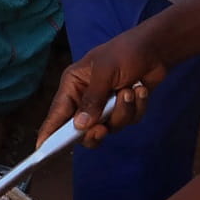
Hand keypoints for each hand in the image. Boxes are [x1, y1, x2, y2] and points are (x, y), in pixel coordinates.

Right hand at [38, 25, 163, 148]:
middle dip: (96, 130)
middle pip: (83, 129)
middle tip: (102, 129)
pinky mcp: (124, 109)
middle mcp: (86, 97)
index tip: (42, 150)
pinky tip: (141, 90)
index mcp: (73, 85)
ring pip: (109, 127)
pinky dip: (137, 108)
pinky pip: (128, 121)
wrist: (156, 49)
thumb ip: (92, 100)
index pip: (57, 112)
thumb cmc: (125, 52)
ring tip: (130, 91)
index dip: (49, 132)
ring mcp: (106, 105)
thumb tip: (79, 126)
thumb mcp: (105, 72)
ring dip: (123, 112)